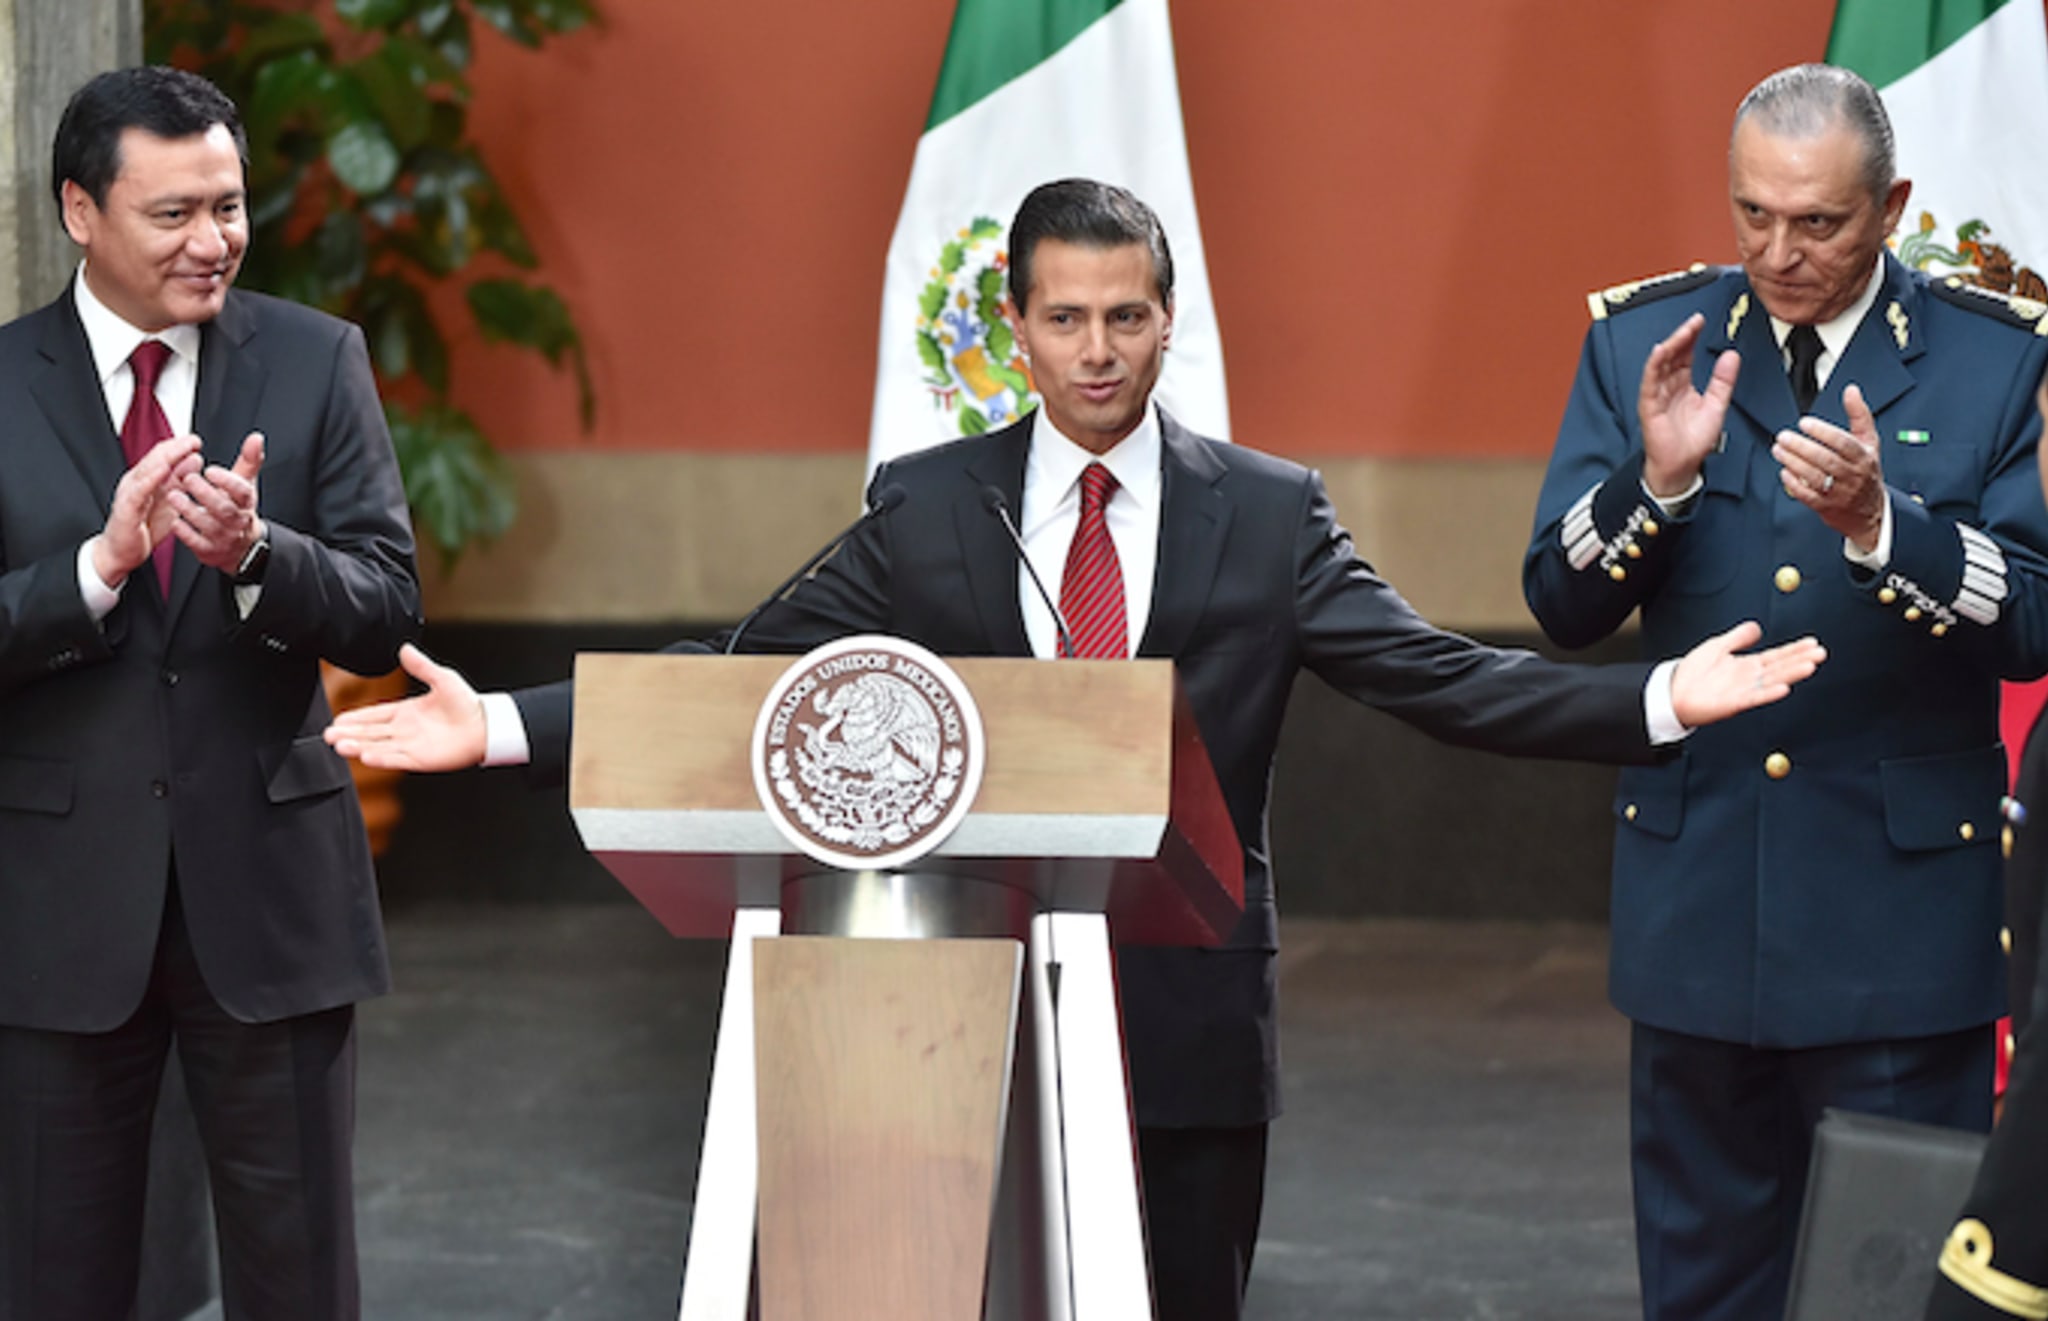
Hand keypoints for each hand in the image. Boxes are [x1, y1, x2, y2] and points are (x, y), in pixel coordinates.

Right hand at [92, 435, 203, 585]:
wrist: (122, 553)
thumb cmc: (144, 528)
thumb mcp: (170, 502)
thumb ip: (180, 483)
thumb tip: (195, 461)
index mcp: (148, 480)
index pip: (162, 457)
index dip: (179, 447)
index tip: (196, 441)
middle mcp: (137, 482)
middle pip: (156, 458)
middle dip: (176, 447)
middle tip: (195, 440)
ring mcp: (130, 492)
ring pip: (148, 469)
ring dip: (167, 457)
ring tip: (184, 447)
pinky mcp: (127, 507)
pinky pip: (140, 489)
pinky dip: (152, 477)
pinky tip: (164, 469)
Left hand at [171, 431, 264, 573]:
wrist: (241, 547)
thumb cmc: (238, 508)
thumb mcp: (245, 485)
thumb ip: (249, 461)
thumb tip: (256, 437)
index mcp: (246, 503)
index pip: (242, 492)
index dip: (227, 481)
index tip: (210, 470)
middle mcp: (237, 521)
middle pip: (225, 509)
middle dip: (206, 494)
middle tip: (188, 479)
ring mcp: (224, 538)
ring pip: (209, 525)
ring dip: (191, 511)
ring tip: (174, 495)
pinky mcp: (210, 551)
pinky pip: (197, 543)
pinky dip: (186, 533)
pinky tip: (174, 522)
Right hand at [325, 644, 488, 771]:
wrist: (487, 726)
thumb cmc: (467, 704)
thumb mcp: (442, 678)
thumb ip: (421, 666)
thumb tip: (404, 648)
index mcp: (406, 712)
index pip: (373, 715)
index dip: (355, 718)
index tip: (336, 720)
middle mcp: (405, 731)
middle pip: (370, 733)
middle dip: (349, 734)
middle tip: (328, 735)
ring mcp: (411, 746)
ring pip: (378, 747)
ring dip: (358, 747)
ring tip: (339, 746)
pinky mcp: (420, 759)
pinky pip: (396, 760)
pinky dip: (381, 759)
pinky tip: (366, 757)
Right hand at [1639, 313, 1739, 498]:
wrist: (1683, 464)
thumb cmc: (1694, 440)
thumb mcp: (1717, 404)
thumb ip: (1723, 380)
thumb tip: (1732, 356)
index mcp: (1683, 384)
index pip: (1685, 355)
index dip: (1692, 337)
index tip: (1701, 322)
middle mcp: (1668, 386)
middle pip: (1672, 355)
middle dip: (1682, 337)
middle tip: (1694, 322)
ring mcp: (1657, 394)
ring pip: (1661, 364)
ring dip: (1671, 346)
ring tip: (1683, 332)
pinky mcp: (1650, 405)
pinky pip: (1650, 381)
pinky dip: (1654, 365)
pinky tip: (1660, 351)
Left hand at [1670, 620, 1825, 727]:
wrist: (1672, 692)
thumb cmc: (1692, 673)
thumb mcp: (1717, 646)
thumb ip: (1738, 637)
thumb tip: (1756, 627)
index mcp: (1747, 666)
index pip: (1777, 656)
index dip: (1794, 649)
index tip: (1813, 643)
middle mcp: (1749, 678)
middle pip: (1780, 667)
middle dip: (1800, 659)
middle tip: (1820, 653)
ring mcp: (1743, 691)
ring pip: (1773, 680)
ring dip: (1791, 673)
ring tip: (1809, 665)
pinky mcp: (1733, 703)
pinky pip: (1755, 697)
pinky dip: (1769, 692)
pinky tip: (1783, 687)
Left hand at [1772, 384, 1884, 551]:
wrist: (1871, 511)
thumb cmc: (1866, 472)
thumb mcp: (1869, 442)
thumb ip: (1859, 415)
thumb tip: (1851, 391)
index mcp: (1864, 457)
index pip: (1843, 443)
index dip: (1823, 432)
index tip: (1804, 423)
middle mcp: (1853, 475)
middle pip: (1825, 459)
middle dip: (1801, 447)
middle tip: (1783, 436)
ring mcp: (1840, 493)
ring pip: (1815, 477)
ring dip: (1793, 462)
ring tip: (1778, 450)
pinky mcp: (1826, 507)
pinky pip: (1808, 495)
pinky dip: (1793, 483)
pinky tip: (1784, 471)